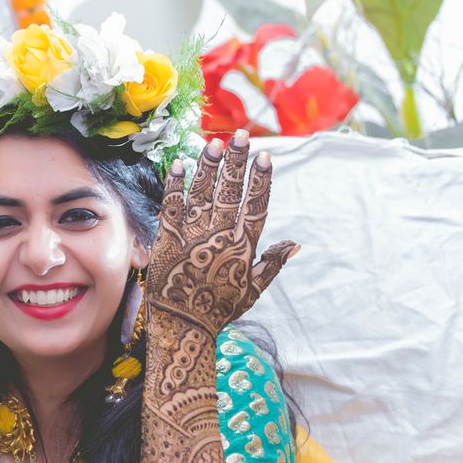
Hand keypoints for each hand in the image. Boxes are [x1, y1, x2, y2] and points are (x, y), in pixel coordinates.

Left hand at [145, 130, 298, 335]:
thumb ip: (272, 264)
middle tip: (238, 136)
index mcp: (242, 246)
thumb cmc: (218, 310)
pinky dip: (175, 185)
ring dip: (208, 166)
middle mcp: (220, 236)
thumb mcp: (251, 290)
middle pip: (230, 191)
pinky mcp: (167, 239)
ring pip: (202, 192)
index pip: (256, 205)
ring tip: (213, 142)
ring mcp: (193, 235)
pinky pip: (171, 206)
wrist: (183, 326)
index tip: (265, 157)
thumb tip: (294, 244)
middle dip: (235, 161)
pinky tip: (179, 164)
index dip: (261, 180)